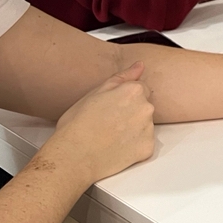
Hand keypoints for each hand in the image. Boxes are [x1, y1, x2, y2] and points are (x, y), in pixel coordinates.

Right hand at [48, 62, 155, 183]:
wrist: (74, 157)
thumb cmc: (78, 124)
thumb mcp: (95, 92)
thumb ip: (122, 77)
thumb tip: (140, 65)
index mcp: (133, 91)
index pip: (140, 89)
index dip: (124, 98)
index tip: (111, 107)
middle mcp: (146, 108)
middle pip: (144, 106)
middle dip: (131, 112)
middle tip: (108, 122)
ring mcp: (148, 129)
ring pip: (145, 125)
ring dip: (133, 128)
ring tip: (110, 136)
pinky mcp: (147, 148)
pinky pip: (144, 143)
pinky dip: (134, 146)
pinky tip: (116, 148)